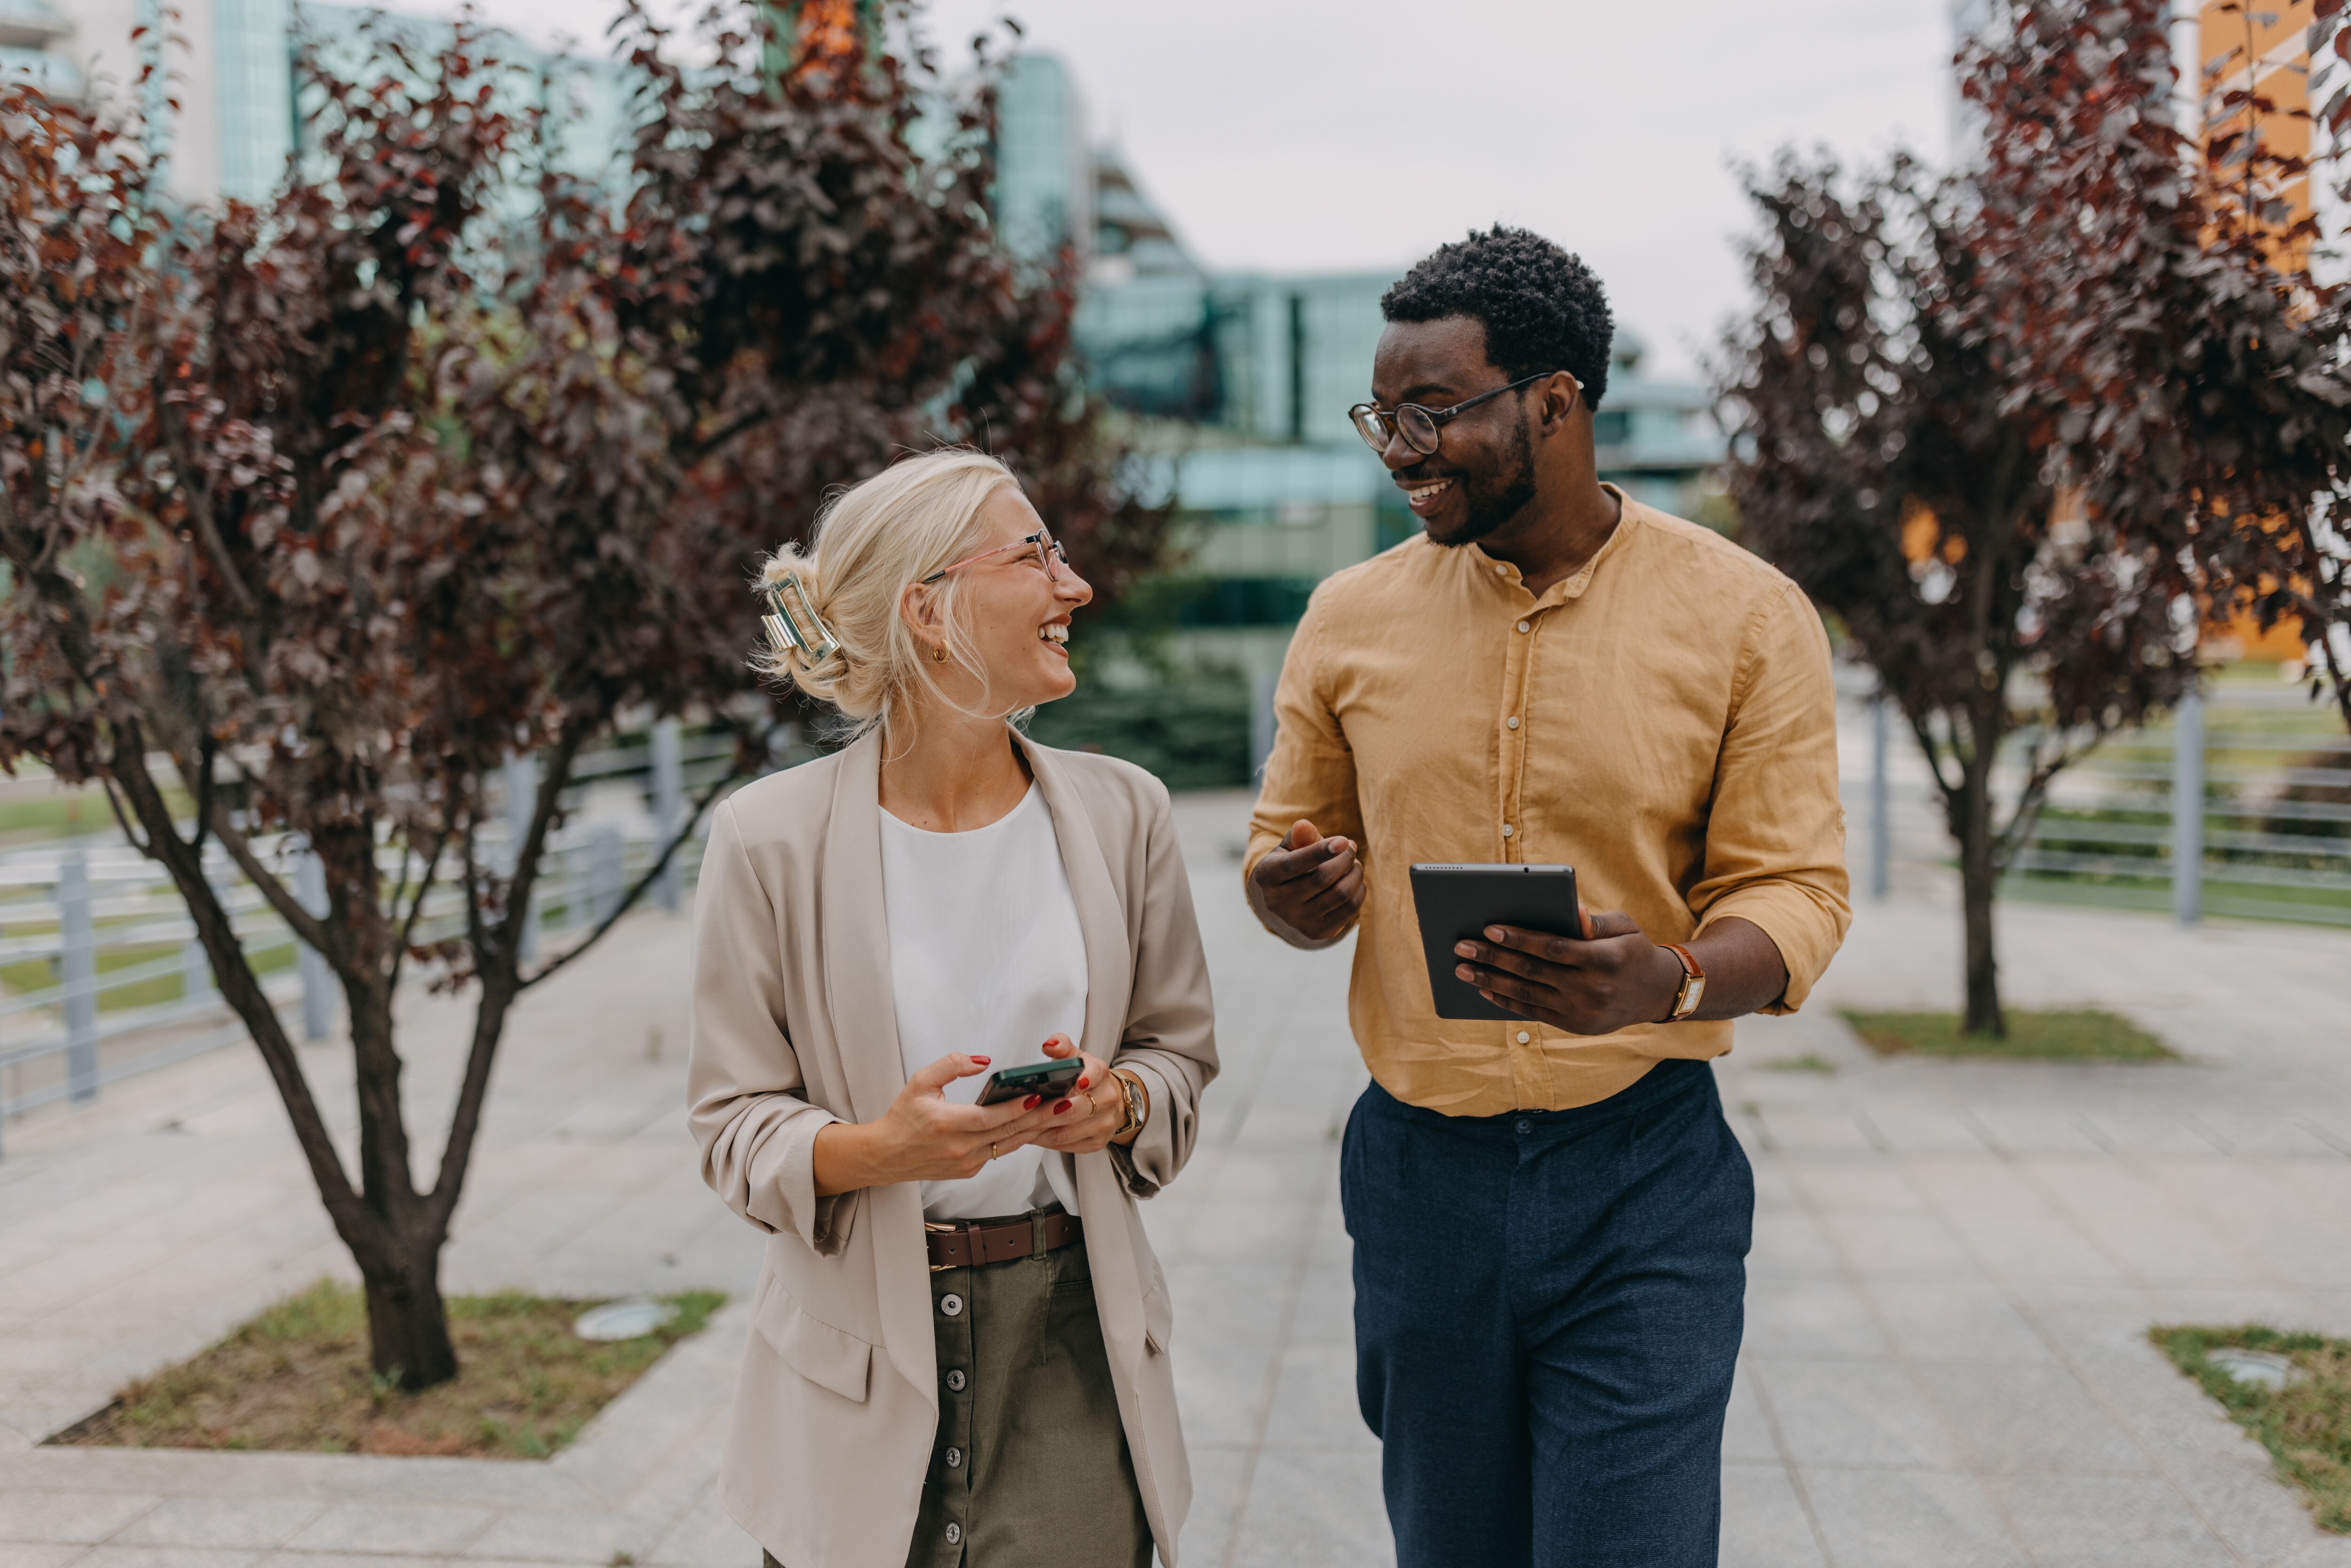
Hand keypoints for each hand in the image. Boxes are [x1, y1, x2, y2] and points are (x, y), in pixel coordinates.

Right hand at [811, 1052, 1063, 1195]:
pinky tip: (1035, 1124)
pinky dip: (1017, 1138)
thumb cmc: (903, 1116)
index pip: (990, 1118)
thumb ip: (951, 1064)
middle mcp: (958, 1148)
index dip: (1017, 1107)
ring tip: (1059, 1112)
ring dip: (1035, 1129)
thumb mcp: (920, 1082)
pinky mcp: (968, 1171)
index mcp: (945, 1124)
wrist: (886, 1155)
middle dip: (1039, 1117)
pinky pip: (999, 1152)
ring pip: (1009, 1145)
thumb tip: (983, 1060)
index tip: (1039, 1095)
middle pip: (1008, 1133)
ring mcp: (965, 1163)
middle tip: (1065, 1103)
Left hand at [1030, 1034, 1134, 1153]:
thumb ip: (1061, 1045)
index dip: (1086, 1078)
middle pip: (1075, 1110)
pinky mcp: (1097, 1142)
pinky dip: (1046, 1142)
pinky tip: (1032, 1136)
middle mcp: (1107, 1099)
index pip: (1095, 1074)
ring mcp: (1104, 1123)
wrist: (1108, 1099)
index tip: (1076, 1082)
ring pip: (1067, 1132)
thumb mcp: (1075, 1057)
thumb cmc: (1084, 1076)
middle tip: (1021, 1112)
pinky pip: (1067, 1146)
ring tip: (1019, 1126)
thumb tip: (1048, 1045)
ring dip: (1041, 1130)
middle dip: (1046, 1113)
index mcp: (1100, 1073)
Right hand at [1247, 819, 1364, 947]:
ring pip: (1339, 894)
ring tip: (1355, 863)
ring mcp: (1299, 921)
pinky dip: (1358, 891)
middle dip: (1344, 859)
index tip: (1344, 840)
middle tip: (1351, 847)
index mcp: (1267, 877)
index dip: (1320, 851)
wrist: (1280, 911)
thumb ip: (1297, 837)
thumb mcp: (1286, 851)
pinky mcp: (1318, 932)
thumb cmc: (1288, 870)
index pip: (1295, 864)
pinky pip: (1349, 910)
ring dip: (1355, 874)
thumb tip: (1304, 825)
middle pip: (1322, 878)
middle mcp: (1279, 903)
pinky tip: (1355, 881)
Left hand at [1450, 907, 1686, 1036]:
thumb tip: (1571, 909)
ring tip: (1463, 969)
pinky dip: (1507, 1001)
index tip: (1490, 928)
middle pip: (1532, 972)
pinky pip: (1534, 1012)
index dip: (1519, 939)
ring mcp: (1582, 1011)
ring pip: (1528, 995)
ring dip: (1491, 981)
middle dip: (1493, 958)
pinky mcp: (1575, 1025)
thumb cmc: (1633, 949)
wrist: (1657, 993)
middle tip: (1461, 946)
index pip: (1553, 948)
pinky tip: (1485, 988)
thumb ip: (1595, 920)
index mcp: (1604, 960)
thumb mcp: (1624, 926)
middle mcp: (1592, 989)